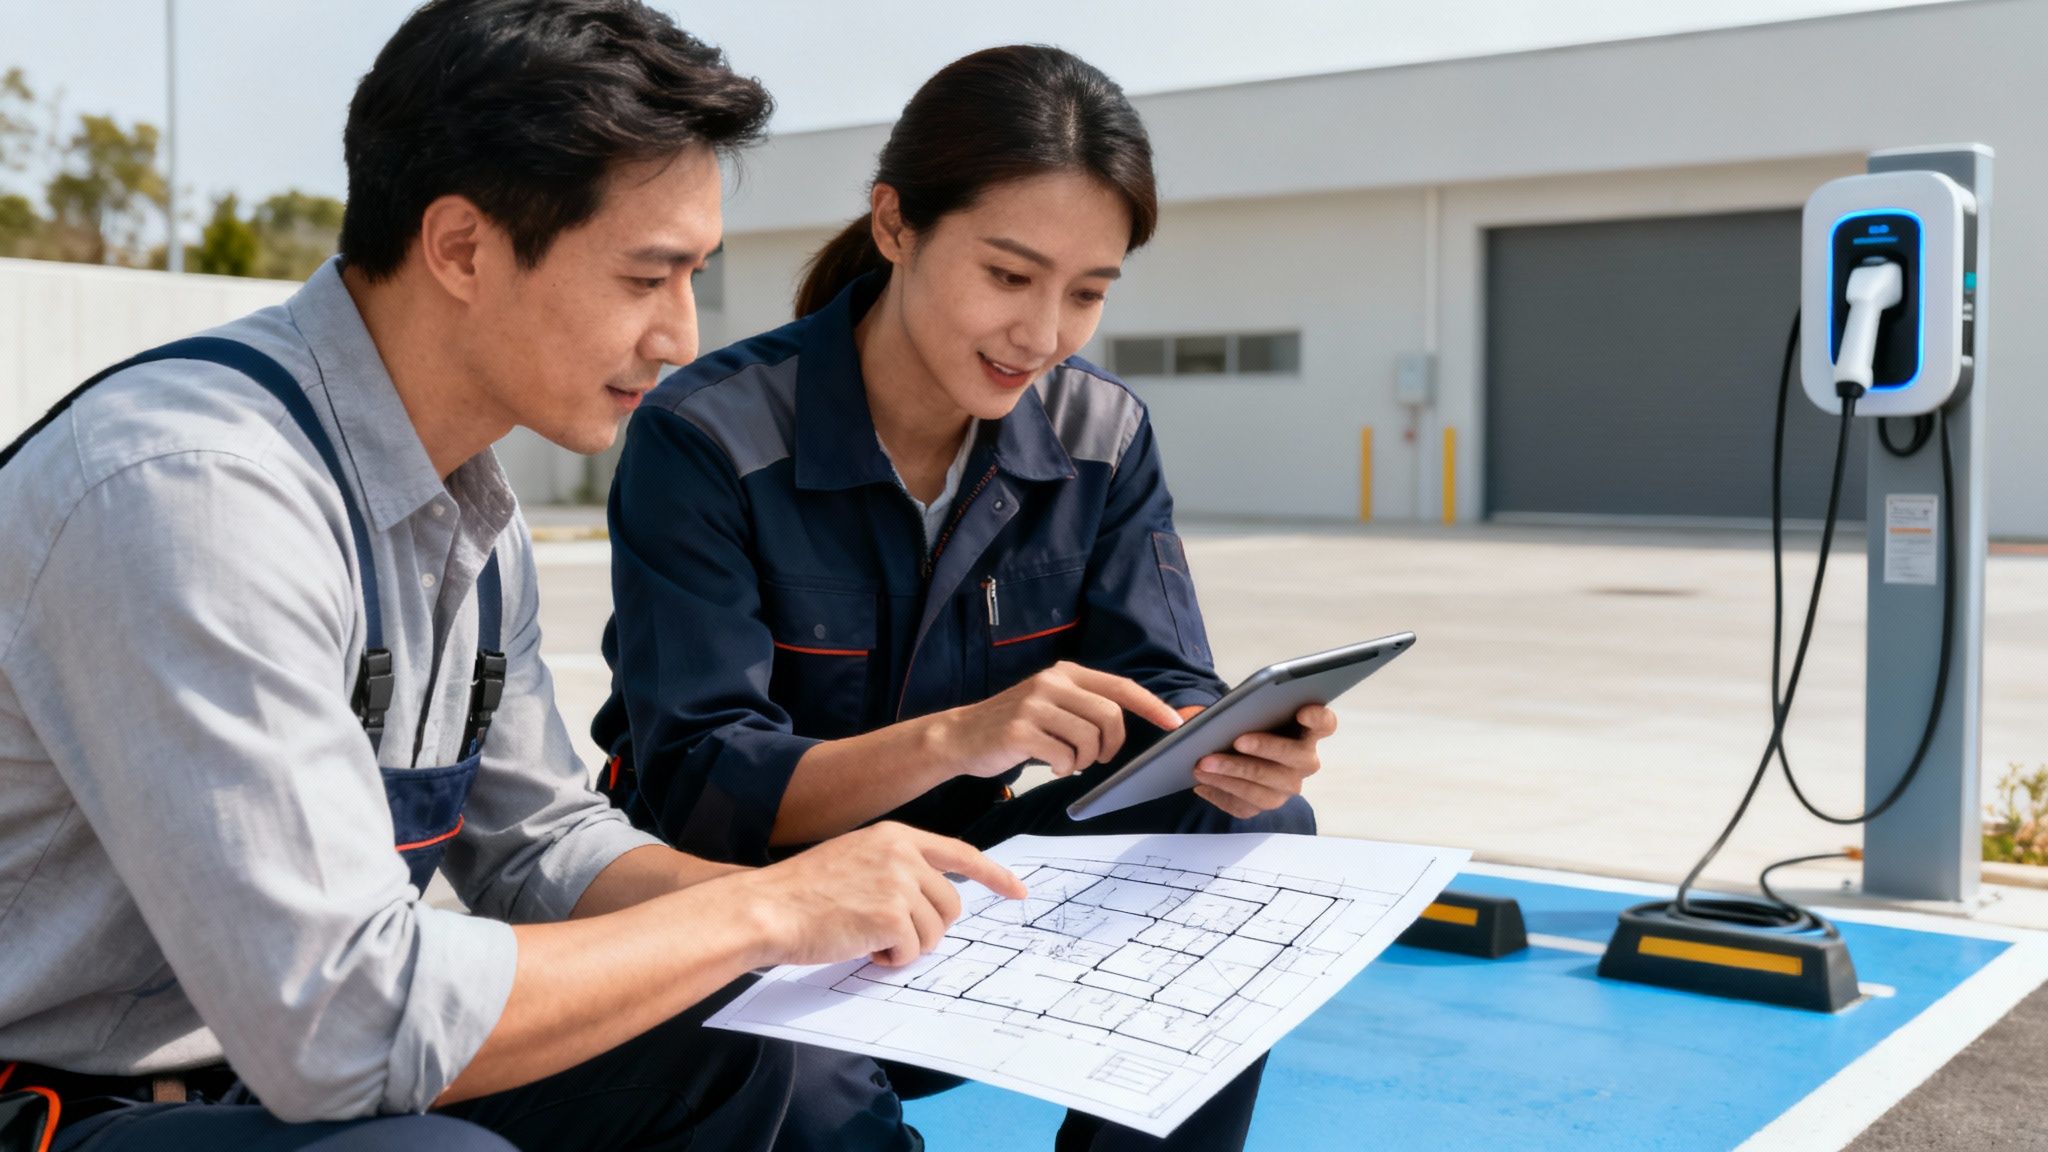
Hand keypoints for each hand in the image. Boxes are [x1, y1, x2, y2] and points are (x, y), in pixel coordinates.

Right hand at [736, 822, 1026, 967]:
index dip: (994, 875)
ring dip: (906, 946)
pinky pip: (912, 952)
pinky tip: (860, 947)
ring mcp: (900, 884)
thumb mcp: (854, 859)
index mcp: (896, 837)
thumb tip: (933, 901)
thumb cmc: (801, 892)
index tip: (1018, 891)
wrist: (766, 908)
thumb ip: (895, 869)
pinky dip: (890, 960)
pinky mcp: (893, 917)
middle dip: (928, 929)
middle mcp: (904, 855)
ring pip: (934, 932)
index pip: (960, 854)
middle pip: (951, 905)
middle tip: (889, 935)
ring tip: (866, 937)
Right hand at [934, 661, 1183, 779]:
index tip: (1174, 723)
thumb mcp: (1050, 702)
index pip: (1120, 687)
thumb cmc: (1012, 725)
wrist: (960, 736)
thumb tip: (1127, 724)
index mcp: (1064, 673)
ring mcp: (1034, 706)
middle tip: (1099, 758)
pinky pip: (1063, 756)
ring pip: (1089, 739)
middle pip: (1110, 716)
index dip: (1152, 705)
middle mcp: (1051, 683)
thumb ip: (1084, 705)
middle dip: (1112, 744)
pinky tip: (1052, 766)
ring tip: (1069, 761)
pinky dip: (1064, 768)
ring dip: (1086, 760)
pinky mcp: (1020, 732)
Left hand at [1191, 704, 1337, 818]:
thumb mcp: (1244, 708)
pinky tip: (1201, 784)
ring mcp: (1286, 787)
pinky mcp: (1265, 803)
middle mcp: (1303, 762)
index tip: (1302, 710)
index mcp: (1307, 731)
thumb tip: (1196, 713)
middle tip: (1237, 741)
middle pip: (1295, 759)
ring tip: (1203, 765)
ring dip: (1233, 776)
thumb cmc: (1245, 721)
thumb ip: (1239, 703)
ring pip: (1266, 789)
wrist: (1230, 745)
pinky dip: (1221, 794)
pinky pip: (1245, 806)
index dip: (1317, 718)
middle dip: (1265, 749)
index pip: (1325, 724)